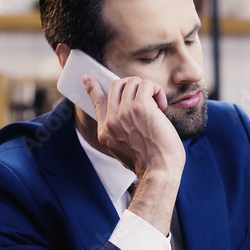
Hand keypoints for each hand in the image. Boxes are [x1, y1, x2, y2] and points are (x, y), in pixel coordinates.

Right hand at [83, 74, 184, 234]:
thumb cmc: (149, 163)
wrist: (158, 171)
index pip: (96, 102)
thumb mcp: (124, 150)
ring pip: (132, 82)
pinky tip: (162, 106)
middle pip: (116, 85)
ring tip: (157, 103)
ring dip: (147, 88)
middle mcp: (111, 120)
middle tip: (147, 96)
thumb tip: (127, 119)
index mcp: (106, 131)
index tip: (87, 78)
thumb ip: (120, 133)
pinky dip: (157, 91)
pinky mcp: (141, 107)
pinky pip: (147, 84)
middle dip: (133, 85)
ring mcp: (124, 112)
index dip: (92, 87)